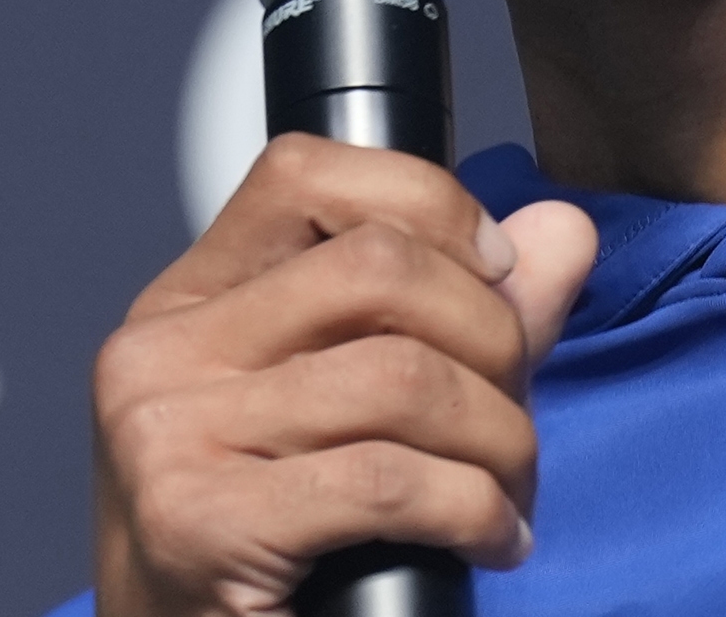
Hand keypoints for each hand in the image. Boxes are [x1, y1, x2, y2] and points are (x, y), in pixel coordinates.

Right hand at [92, 133, 597, 616]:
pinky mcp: (199, 521)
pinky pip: (389, 481)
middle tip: (513, 415)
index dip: (432, 204)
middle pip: (378, 266)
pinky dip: (473, 510)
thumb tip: (564, 230)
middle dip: (492, 337)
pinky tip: (490, 540)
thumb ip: (468, 314)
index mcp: (192, 302)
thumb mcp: (363, 407)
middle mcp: (162, 350)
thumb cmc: (266, 553)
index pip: (308, 172)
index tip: (497, 273)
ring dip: (498, 440)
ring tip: (509, 492)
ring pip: (401, 375)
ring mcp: (171, 432)